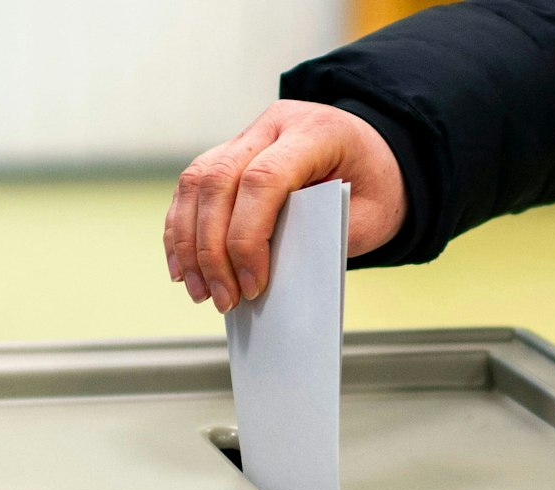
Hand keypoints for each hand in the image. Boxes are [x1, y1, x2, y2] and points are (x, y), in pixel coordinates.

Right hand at [164, 100, 407, 312]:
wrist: (374, 157)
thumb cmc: (372, 187)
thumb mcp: (365, 217)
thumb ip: (319, 237)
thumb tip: (265, 273)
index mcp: (313, 131)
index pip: (263, 180)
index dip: (248, 238)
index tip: (252, 285)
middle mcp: (273, 125)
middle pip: (218, 182)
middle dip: (212, 250)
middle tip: (223, 299)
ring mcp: (245, 136)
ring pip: (195, 184)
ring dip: (188, 244)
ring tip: (201, 291)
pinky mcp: (227, 154)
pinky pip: (190, 189)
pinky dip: (181, 231)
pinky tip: (184, 268)